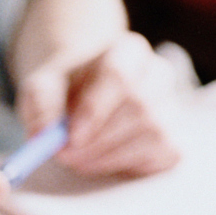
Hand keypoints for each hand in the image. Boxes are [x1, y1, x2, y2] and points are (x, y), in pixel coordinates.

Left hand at [14, 31, 179, 179]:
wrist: (86, 99)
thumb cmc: (66, 90)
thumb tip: (43, 134)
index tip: (70, 137)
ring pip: (153, 132)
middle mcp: (157, 73)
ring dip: (109, 155)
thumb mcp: (43, 87)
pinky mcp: (175, 138)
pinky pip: (164, 154)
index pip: (119, 74)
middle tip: (65, 156)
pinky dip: (129, 164)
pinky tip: (104, 160)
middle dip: (99, 139)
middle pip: (140, 105)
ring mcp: (171, 105)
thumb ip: (40, 105)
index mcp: (128, 50)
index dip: (95, 108)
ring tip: (78, 159)